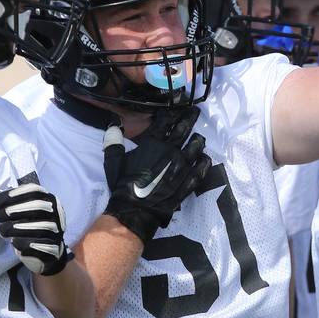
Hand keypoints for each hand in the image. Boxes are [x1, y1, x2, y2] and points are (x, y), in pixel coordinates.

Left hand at [0, 183, 73, 275]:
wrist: (48, 250)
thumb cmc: (33, 226)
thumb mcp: (28, 211)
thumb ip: (16, 203)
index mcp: (49, 200)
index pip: (35, 191)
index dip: (15, 194)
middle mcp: (56, 214)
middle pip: (38, 207)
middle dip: (14, 210)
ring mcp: (57, 231)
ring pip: (40, 227)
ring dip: (16, 229)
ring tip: (3, 231)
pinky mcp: (54, 248)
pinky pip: (39, 246)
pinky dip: (24, 244)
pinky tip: (15, 242)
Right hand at [104, 109, 211, 243]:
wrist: (134, 210)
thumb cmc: (123, 185)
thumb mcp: (114, 161)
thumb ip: (114, 141)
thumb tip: (113, 123)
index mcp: (153, 144)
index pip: (165, 122)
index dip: (171, 113)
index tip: (175, 107)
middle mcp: (170, 151)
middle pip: (184, 130)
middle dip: (190, 118)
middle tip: (195, 111)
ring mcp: (181, 167)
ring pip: (196, 147)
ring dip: (198, 141)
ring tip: (199, 138)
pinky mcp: (188, 182)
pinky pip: (201, 169)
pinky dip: (204, 163)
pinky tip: (205, 158)